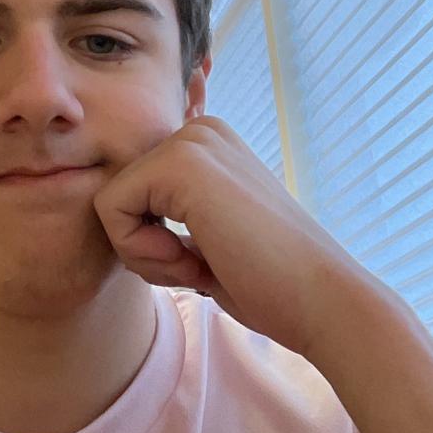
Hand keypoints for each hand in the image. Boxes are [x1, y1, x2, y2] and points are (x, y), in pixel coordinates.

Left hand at [92, 114, 381, 357]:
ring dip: (147, 255)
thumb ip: (170, 217)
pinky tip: (196, 262)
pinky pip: (110, 210)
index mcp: (207, 145)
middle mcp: (198, 131)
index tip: (207, 259)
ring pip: (110, 204)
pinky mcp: (180, 162)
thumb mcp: (209, 235)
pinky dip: (143, 253)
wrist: (323, 301)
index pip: (131, 195)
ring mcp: (191, 141)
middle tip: (203, 266)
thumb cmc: (270, 283)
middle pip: (118, 197)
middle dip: (146, 249)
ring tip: (204, 265)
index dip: (155, 244)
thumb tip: (113, 212)